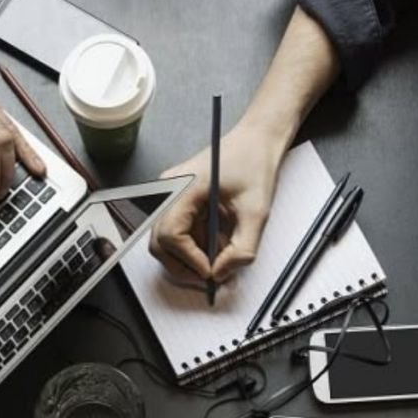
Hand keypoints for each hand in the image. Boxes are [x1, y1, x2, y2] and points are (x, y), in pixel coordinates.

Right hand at [148, 122, 283, 286]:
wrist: (257, 140)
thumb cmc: (255, 163)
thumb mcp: (257, 211)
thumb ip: (242, 248)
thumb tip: (221, 274)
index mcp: (184, 187)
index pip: (171, 235)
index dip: (189, 259)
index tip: (210, 272)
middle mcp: (170, 190)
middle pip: (160, 243)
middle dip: (184, 266)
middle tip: (210, 277)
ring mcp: (171, 195)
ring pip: (167, 243)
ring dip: (190, 258)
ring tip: (218, 258)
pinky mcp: (178, 201)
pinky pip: (178, 233)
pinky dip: (195, 248)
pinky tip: (216, 245)